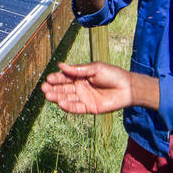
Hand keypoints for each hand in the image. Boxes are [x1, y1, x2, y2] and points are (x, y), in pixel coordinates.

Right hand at [42, 61, 158, 113]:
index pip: (65, 77)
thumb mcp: (95, 68)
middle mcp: (80, 87)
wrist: (128, 88)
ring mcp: (84, 98)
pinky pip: (76, 108)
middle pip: (63, 89)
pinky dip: (68, 106)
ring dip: (57, 97)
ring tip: (48, 96)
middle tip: (44, 88)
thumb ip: (78, 69)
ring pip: (67, 98)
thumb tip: (60, 65)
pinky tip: (61, 103)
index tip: (48, 78)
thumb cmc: (113, 74)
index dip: (56, 78)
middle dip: (53, 89)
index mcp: (80, 76)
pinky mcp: (89, 108)